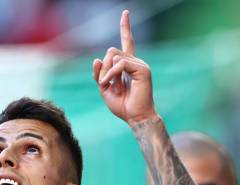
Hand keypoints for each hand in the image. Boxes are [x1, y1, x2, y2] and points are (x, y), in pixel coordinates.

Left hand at [92, 10, 156, 124]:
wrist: (134, 116)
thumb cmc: (122, 105)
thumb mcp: (104, 88)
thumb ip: (100, 74)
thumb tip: (97, 59)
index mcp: (127, 64)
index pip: (127, 41)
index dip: (126, 27)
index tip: (125, 12)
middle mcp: (134, 61)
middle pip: (111, 51)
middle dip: (103, 67)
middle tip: (104, 82)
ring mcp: (139, 64)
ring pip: (114, 55)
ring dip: (106, 71)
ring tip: (109, 85)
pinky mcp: (142, 69)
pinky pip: (120, 64)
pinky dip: (111, 74)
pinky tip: (110, 84)